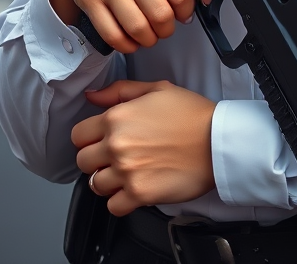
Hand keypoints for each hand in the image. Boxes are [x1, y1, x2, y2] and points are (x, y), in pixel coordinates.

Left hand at [73, 80, 215, 214]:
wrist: (218, 140)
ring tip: (127, 172)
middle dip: (97, 159)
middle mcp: (117, 145)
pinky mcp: (140, 194)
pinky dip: (121, 201)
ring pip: (95, 185)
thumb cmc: (192, 114)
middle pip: (83, 161)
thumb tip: (92, 96)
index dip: (90, 137)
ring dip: (108, 180)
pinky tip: (134, 188)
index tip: (101, 139)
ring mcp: (127, 171)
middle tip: (116, 156)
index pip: (78, 134)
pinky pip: (113, 206)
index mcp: (117, 117)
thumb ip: (120, 91)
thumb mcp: (157, 89)